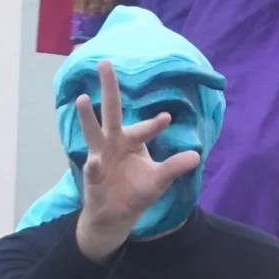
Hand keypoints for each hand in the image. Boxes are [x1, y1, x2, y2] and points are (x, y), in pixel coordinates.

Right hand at [72, 60, 203, 260]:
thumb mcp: (159, 180)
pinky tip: (94, 164)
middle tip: (105, 62)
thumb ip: (174, 167)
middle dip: (108, 88)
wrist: (116, 215)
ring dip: (87, 117)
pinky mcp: (92, 176)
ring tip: (82, 99)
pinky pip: (92, 169)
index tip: (166, 118)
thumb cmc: (136, 191)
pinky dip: (93, 167)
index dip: (154, 124)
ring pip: (92, 132)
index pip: (144, 128)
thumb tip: (196, 156)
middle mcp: (113, 142)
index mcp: (131, 140)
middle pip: (110, 111)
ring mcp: (99, 156)